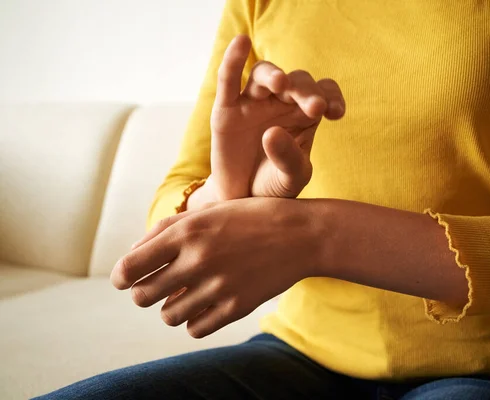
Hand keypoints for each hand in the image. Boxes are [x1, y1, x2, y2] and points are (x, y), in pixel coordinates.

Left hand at [111, 197, 322, 337]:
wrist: (302, 235)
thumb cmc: (252, 217)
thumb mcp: (209, 211)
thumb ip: (166, 230)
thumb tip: (132, 257)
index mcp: (187, 232)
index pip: (131, 267)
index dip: (121, 277)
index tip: (125, 280)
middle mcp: (198, 260)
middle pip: (144, 295)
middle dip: (144, 292)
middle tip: (157, 287)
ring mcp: (218, 286)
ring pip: (168, 316)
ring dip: (171, 308)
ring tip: (185, 295)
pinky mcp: (237, 307)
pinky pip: (195, 329)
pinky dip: (194, 321)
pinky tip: (204, 305)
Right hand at [208, 35, 344, 200]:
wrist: (242, 201)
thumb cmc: (273, 185)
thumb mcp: (290, 179)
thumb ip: (289, 158)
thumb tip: (271, 132)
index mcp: (304, 115)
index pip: (323, 92)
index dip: (331, 96)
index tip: (335, 113)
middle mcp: (281, 103)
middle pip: (296, 82)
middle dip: (306, 91)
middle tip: (314, 107)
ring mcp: (252, 104)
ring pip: (264, 76)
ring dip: (274, 75)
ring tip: (281, 84)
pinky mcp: (226, 110)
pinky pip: (228, 80)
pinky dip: (233, 60)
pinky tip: (241, 42)